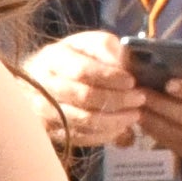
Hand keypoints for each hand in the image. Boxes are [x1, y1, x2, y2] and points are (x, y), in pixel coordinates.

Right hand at [17, 31, 139, 153]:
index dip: (109, 77)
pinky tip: (120, 127)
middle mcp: (42, 86)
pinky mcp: (50, 131)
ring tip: (134, 115)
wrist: (46, 78)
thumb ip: (108, 50)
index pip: (82, 71)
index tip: (131, 81)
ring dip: (114, 120)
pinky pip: (81, 137)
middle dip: (117, 99)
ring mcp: (44, 111)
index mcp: (53, 58)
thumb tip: (122, 68)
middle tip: (139, 99)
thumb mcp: (92, 44)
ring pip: (83, 120)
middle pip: (84, 96)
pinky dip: (105, 134)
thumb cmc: (77, 58)